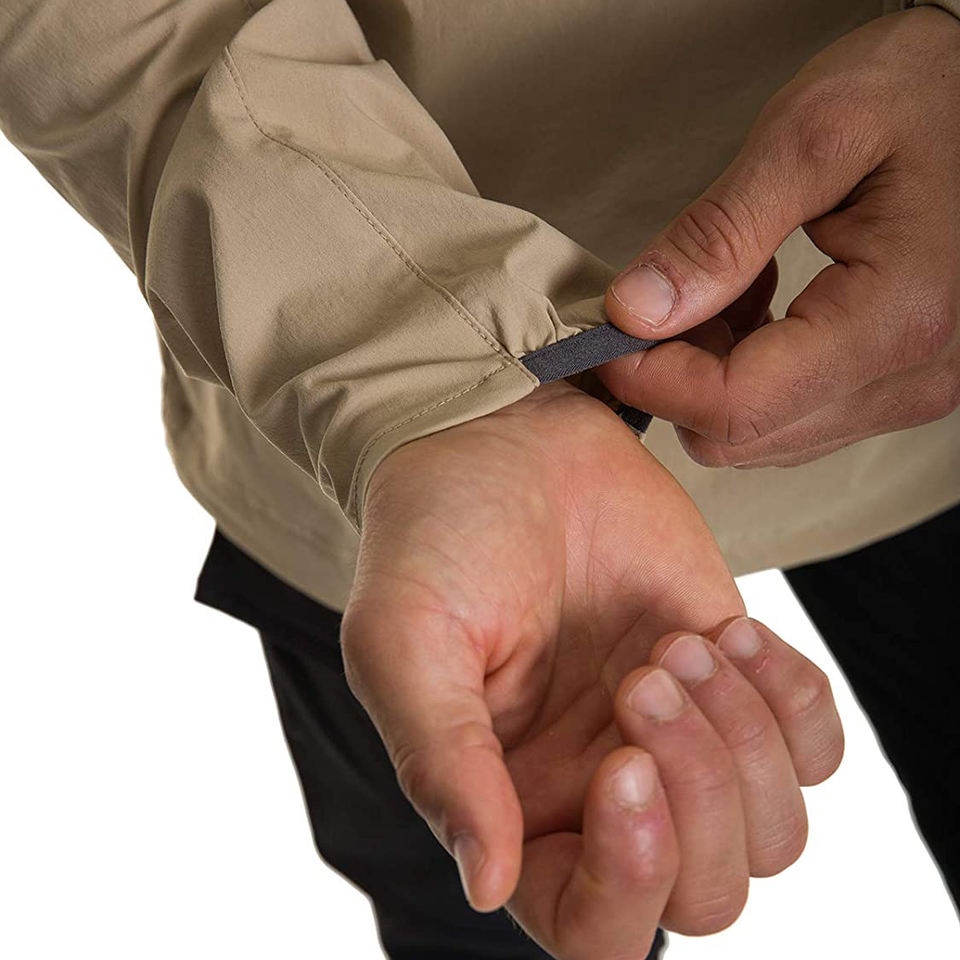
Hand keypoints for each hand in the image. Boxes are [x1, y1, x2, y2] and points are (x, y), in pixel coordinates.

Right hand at [341, 382, 842, 958]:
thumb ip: (441, 764)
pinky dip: (791, 698)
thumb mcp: (406, 643)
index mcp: (515, 807)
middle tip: (640, 678)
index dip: (629, 883)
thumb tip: (487, 886)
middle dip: (698, 794)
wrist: (501, 441)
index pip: (593, 929)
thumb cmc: (437, 538)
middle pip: (705, 894)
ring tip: (674, 646)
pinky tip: (725, 632)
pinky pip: (815, 746)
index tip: (620, 765)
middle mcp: (600, 790)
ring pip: (774, 830)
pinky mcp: (730, 674)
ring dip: (741, 737)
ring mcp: (676, 735)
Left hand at [601, 7, 959, 467]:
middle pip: (742, 435)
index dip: (652, 379)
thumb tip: (636, 311)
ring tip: (718, 290)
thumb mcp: (811, 136)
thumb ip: (717, 234)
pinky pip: (794, 416)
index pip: (735, 405)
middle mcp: (913, 376)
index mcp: (895, 318)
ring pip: (762, 436)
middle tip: (660, 302)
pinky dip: (748, 374)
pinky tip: (752, 307)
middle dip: (676, 379)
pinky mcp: (900, 382)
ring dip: (711, 376)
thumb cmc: (929, 90)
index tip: (608, 335)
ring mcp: (911, 388)